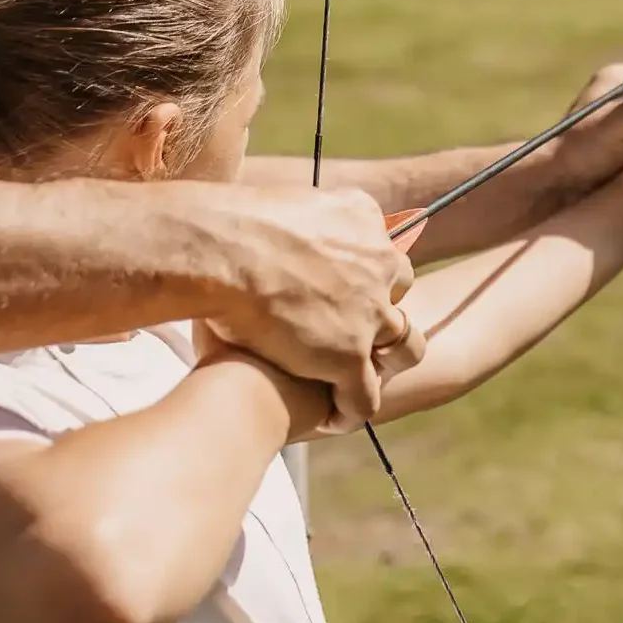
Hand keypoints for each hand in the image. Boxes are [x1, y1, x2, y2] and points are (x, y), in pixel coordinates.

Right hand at [188, 184, 426, 429]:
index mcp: (359, 216)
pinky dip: (351, 408)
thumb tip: (267, 224)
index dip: (360, 268)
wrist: (219, 254)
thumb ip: (292, 221)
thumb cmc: (225, 228)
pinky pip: (365, 396)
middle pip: (399, 287)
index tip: (336, 282)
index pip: (377, 244)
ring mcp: (370, 313)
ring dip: (384, 362)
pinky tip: (328, 416)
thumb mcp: (277, 206)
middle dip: (381, 307)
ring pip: (404, 346)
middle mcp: (376, 261)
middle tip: (347, 325)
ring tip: (356, 378)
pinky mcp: (350, 358)